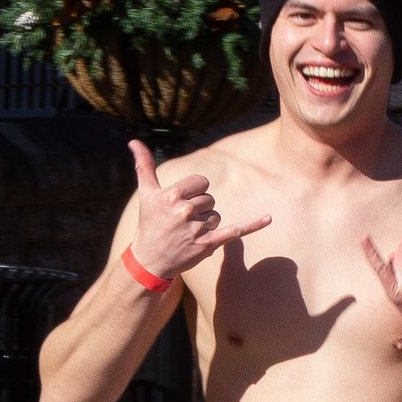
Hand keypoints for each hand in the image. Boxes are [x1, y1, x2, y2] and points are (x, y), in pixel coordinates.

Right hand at [127, 140, 269, 283]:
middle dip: (199, 208)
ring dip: (206, 223)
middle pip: (209, 199)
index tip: (182, 202)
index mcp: (172, 195)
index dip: (195, 191)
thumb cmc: (149, 223)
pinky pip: (234, 231)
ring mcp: (196, 229)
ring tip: (188, 233)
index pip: (202, 182)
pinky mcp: (207, 245)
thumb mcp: (146, 193)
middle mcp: (184, 211)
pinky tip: (268, 218)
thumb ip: (144, 166)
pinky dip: (252, 225)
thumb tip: (134, 141)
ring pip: (216, 215)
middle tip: (182, 221)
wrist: (150, 260)